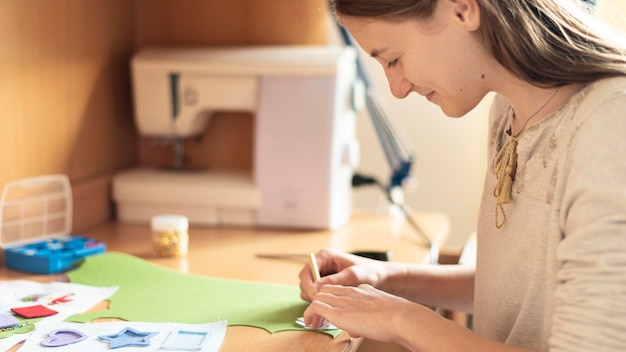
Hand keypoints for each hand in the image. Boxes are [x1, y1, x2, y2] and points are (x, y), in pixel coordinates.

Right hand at [298, 248, 386, 301]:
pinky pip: (316, 294)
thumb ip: (334, 280)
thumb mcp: (353, 275)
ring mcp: (323, 275)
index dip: (308, 284)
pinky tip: (330, 310)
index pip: (307, 271)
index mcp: (325, 256)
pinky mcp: (326, 284)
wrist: (380, 278)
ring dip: (315, 299)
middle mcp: (321, 264)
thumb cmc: (369, 272)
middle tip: (321, 306)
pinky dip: (320, 302)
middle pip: (305, 281)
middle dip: (311, 294)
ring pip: (309, 289)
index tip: (316, 296)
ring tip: (327, 309)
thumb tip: (317, 287)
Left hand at [304, 283, 424, 341]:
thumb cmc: (399, 319)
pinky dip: (309, 314)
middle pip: (326, 291)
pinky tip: (309, 324)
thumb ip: (367, 319)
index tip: (329, 310)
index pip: (340, 290)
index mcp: (363, 290)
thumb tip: (355, 331)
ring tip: (312, 323)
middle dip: (320, 303)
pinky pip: (315, 307)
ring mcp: (344, 300)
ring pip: (318, 297)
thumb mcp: (382, 315)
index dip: (332, 299)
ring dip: (313, 310)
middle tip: (317, 318)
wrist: (402, 317)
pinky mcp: (338, 312)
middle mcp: (351, 292)